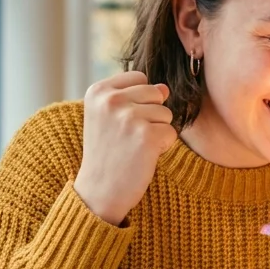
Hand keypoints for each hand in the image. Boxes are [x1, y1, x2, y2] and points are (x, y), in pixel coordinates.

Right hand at [73, 71, 177, 224]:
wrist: (99, 191)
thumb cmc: (107, 153)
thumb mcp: (110, 118)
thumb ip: (134, 97)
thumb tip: (164, 88)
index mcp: (98, 91)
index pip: (140, 78)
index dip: (139, 100)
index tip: (121, 123)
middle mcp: (111, 100)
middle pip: (156, 93)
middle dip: (151, 116)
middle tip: (129, 137)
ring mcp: (129, 117)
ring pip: (166, 113)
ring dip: (157, 132)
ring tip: (134, 147)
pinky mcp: (146, 136)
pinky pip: (171, 133)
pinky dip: (162, 147)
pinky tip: (142, 157)